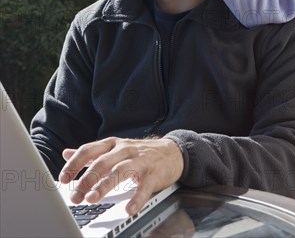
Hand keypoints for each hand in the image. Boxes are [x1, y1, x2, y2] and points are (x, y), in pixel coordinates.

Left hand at [59, 137, 183, 214]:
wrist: (171, 152)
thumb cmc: (138, 153)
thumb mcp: (113, 148)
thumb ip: (91, 153)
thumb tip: (66, 153)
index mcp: (112, 144)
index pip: (89, 150)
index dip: (74, 164)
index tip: (63, 179)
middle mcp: (124, 149)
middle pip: (102, 162)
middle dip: (86, 180)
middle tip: (75, 196)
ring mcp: (139, 160)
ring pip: (120, 171)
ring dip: (104, 185)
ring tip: (92, 199)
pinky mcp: (153, 173)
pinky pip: (144, 186)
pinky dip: (136, 198)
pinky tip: (128, 209)